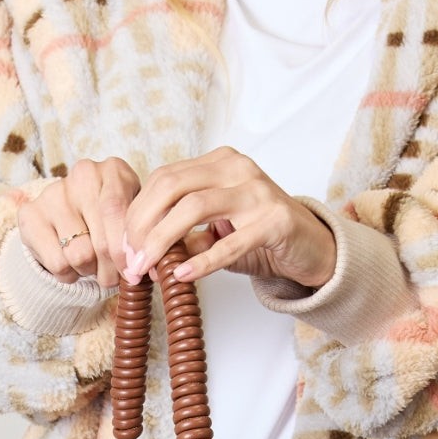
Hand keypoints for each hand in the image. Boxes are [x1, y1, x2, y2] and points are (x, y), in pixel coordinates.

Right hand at [17, 156, 141, 288]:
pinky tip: (70, 263)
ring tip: (90, 263)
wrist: (69, 219)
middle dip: (111, 270)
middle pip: (101, 241)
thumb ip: (135, 239)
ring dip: (89, 271)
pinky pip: (58, 264)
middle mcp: (82, 175)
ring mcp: (53, 193)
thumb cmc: (110, 222)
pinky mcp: (30, 215)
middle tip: (112, 275)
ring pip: (80, 256)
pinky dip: (68, 275)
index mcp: (113, 171)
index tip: (131, 272)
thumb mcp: (131, 222)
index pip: (117, 212)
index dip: (124, 251)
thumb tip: (135, 270)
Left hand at [120, 147, 336, 289]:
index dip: (137, 212)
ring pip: (194, 207)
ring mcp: (257, 191)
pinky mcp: (275, 220)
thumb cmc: (261, 238)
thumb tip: (145, 254)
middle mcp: (236, 168)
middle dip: (143, 225)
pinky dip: (202, 260)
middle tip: (130, 260)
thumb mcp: (216, 234)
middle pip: (172, 186)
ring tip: (148, 269)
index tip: (124, 247)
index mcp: (219, 163)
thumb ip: (185, 236)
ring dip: (163, 241)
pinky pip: (230, 241)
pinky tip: (182, 275)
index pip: (164, 178)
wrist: (312, 248)